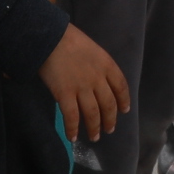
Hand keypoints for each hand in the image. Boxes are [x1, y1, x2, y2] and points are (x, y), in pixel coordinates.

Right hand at [38, 20, 130, 142]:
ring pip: (93, 113)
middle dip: (110, 119)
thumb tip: (95, 82)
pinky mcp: (65, 94)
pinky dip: (72, 128)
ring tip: (94, 137)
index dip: (123, 100)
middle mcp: (98, 78)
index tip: (124, 110)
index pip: (121, 86)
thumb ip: (96, 65)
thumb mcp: (92, 48)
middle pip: (108, 104)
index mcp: (106, 64)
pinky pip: (72, 116)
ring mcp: (82, 87)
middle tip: (109, 129)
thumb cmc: (68, 38)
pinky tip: (72, 137)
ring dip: (94, 127)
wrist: (50, 36)